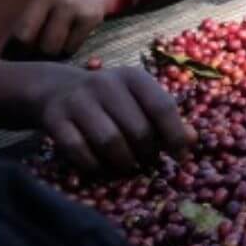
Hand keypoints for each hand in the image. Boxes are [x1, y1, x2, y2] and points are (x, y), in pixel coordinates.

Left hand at [13, 0, 134, 57]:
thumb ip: (22, 0)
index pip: (6, 22)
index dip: (6, 35)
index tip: (10, 38)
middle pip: (26, 38)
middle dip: (28, 45)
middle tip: (34, 40)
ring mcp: (72, 5)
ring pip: (50, 46)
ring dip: (51, 48)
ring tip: (53, 37)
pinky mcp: (92, 15)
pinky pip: (73, 45)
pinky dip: (71, 45)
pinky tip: (72, 32)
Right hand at [30, 62, 196, 174]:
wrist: (56, 90)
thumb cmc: (110, 100)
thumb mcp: (138, 100)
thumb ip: (165, 118)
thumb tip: (192, 140)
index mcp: (133, 77)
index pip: (162, 107)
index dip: (174, 135)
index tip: (181, 156)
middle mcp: (105, 84)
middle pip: (137, 129)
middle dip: (147, 152)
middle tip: (148, 162)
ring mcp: (77, 100)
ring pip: (109, 141)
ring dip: (122, 162)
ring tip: (127, 166)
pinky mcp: (54, 118)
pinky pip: (78, 150)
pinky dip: (93, 165)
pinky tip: (100, 167)